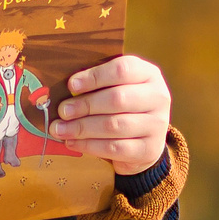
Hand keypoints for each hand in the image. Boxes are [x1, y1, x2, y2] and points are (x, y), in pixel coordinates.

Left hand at [51, 55, 170, 175]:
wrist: (145, 140)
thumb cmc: (125, 107)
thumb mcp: (118, 87)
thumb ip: (99, 84)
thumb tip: (67, 88)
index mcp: (149, 74)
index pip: (123, 70)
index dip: (95, 76)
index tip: (71, 85)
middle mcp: (158, 97)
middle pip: (117, 99)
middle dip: (85, 105)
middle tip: (62, 111)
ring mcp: (156, 125)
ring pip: (114, 126)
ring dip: (82, 128)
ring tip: (60, 129)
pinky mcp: (149, 149)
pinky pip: (114, 148)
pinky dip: (89, 145)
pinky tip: (72, 142)